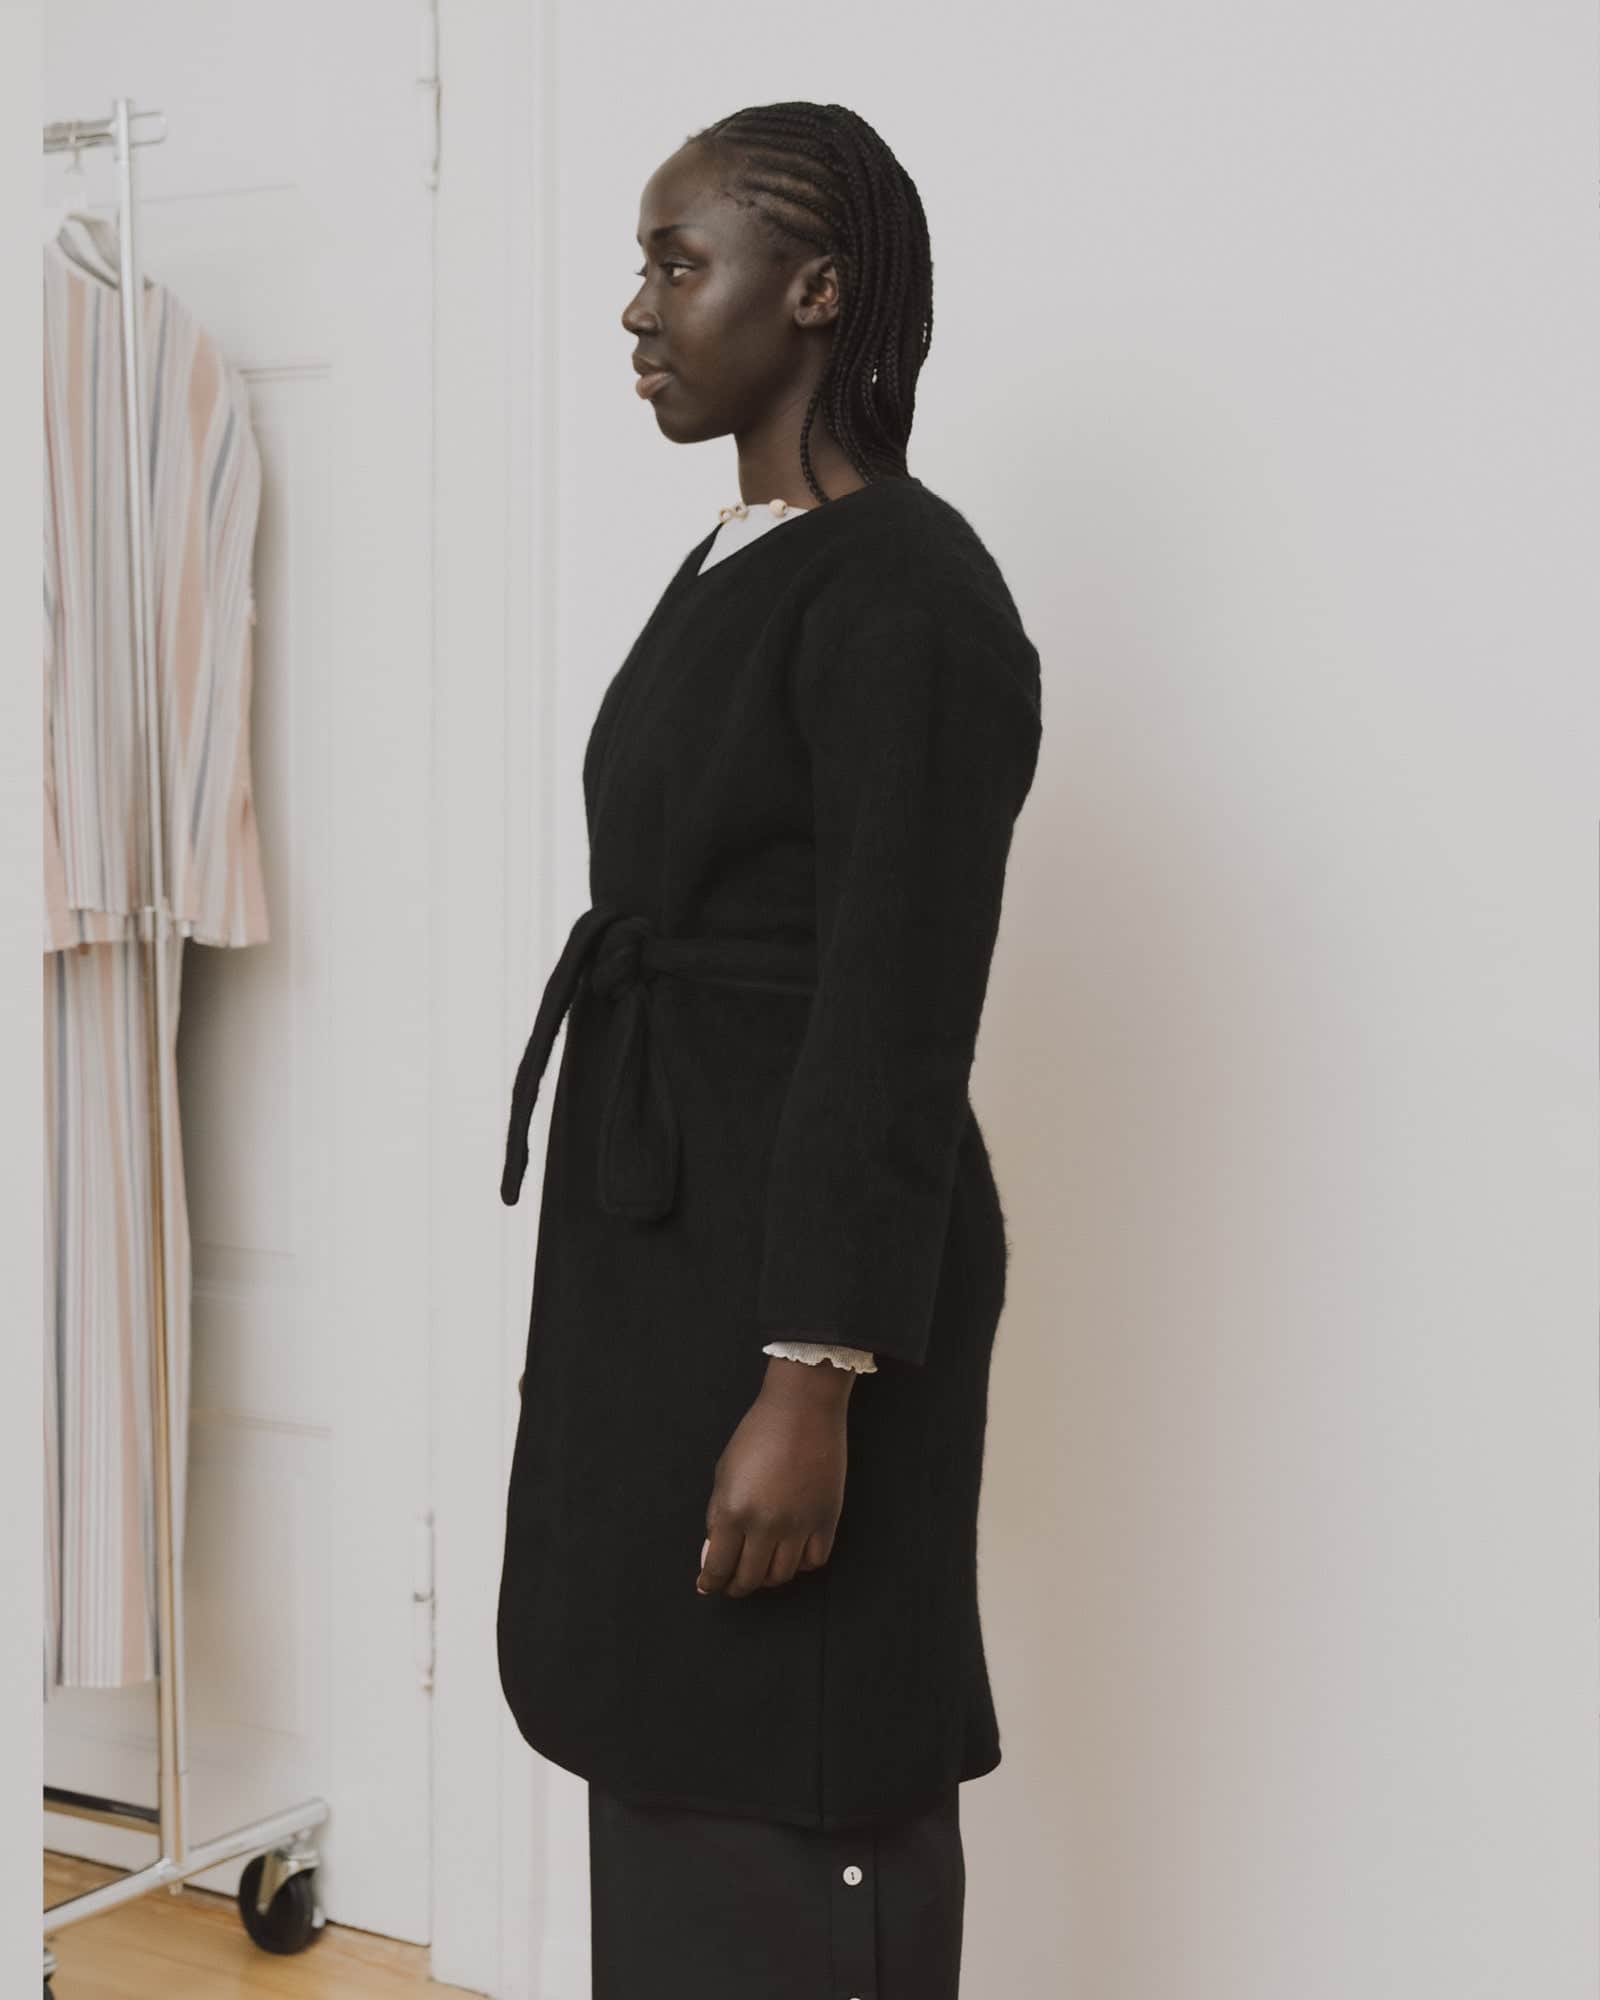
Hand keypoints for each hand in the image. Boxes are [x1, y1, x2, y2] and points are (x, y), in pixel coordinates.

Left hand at [696, 1358, 853, 1596]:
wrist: (802, 1408)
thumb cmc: (758, 1434)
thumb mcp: (724, 1472)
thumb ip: (716, 1517)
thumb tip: (712, 1555)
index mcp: (733, 1510)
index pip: (718, 1567)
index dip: (710, 1583)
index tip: (708, 1585)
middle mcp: (765, 1524)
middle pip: (749, 1579)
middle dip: (736, 1586)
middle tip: (733, 1582)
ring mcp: (799, 1524)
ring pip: (782, 1576)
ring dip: (768, 1578)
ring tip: (761, 1567)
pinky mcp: (827, 1519)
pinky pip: (814, 1561)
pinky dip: (801, 1564)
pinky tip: (792, 1552)